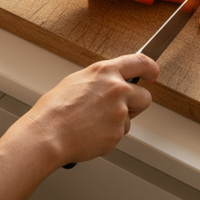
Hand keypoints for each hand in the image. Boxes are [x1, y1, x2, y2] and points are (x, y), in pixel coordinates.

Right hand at [15, 54, 159, 168]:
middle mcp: (117, 90)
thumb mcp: (78, 81)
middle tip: (118, 110)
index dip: (151, 69)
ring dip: (117, 123)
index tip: (153, 74)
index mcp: (106, 72)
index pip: (141, 62)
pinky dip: (108, 137)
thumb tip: (109, 82)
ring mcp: (119, 112)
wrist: (47, 134)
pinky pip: (118, 135)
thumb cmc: (55, 110)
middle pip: (145, 97)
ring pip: (129, 119)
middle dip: (136, 104)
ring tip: (92, 123)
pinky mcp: (117, 133)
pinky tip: (90, 134)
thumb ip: (101, 80)